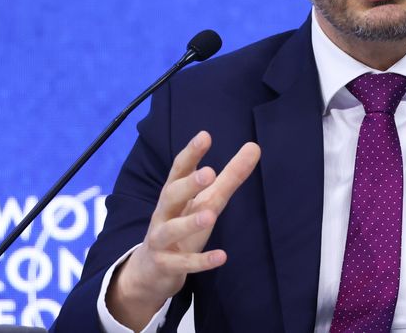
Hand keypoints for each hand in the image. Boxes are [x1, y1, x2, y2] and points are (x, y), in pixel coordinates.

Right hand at [107, 131, 260, 329]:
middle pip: (171, 195)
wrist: (151, 270)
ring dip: (189, 223)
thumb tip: (254, 147)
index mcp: (174, 194)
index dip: (191, 154)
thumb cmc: (182, 225)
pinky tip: (222, 257)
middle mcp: (164, 213)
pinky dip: (200, 261)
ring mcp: (161, 240)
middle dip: (188, 184)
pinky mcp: (165, 264)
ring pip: (170, 229)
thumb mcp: (207, 200)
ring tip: (210, 215)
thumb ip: (229, 176)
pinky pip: (182, 264)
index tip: (205, 136)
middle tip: (208, 173)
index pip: (179, 170)